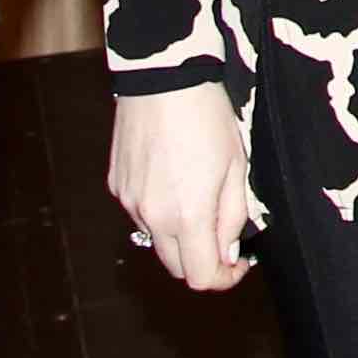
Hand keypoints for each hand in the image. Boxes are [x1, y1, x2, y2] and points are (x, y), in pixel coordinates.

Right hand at [111, 84, 258, 293]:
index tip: (240, 264)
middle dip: (202, 260)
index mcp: (188, 216)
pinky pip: (140, 214)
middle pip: (177, 268)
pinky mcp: (117, 186)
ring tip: (197, 196)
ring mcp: (130, 202)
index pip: (202, 277)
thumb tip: (228, 253)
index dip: (225, 279)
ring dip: (179, 235)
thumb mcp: (237, 165)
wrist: (163, 78)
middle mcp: (153, 217)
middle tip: (222, 235)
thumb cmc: (207, 116)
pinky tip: (172, 178)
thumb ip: (233, 216)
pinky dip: (159, 211)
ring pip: (157, 241)